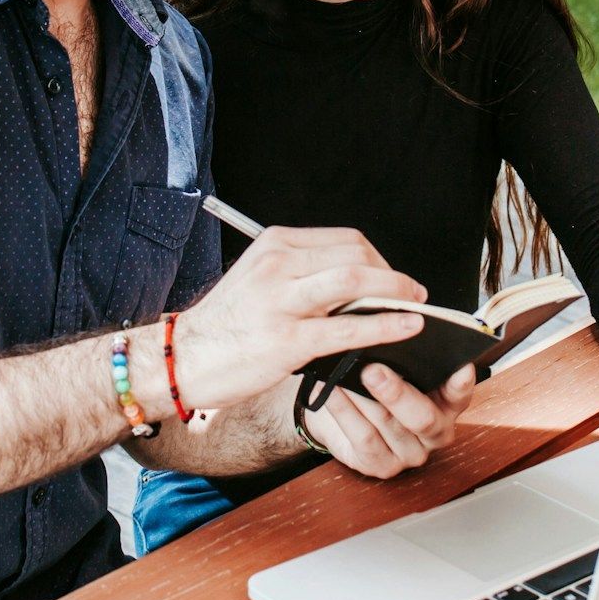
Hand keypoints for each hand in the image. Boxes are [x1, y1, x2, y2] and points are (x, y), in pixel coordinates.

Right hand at [173, 227, 425, 408]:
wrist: (181, 360)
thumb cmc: (225, 325)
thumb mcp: (260, 280)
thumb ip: (302, 275)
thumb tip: (356, 286)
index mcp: (275, 245)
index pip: (345, 240)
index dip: (379, 258)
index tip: (392, 278)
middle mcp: (279, 265)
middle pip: (357, 254)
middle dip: (392, 274)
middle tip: (412, 293)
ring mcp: (282, 301)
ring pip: (356, 281)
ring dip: (396, 290)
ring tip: (417, 303)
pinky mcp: (287, 339)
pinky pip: (349, 327)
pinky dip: (386, 324)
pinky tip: (407, 326)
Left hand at [304, 363, 476, 479]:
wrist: (346, 415)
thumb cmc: (377, 383)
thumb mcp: (398, 365)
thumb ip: (407, 351)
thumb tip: (404, 316)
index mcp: (448, 402)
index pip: (460, 392)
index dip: (460, 383)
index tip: (458, 368)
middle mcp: (436, 430)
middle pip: (422, 417)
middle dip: (396, 393)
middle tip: (372, 371)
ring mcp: (411, 452)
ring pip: (386, 424)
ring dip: (361, 397)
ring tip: (341, 374)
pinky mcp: (384, 465)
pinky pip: (363, 437)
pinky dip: (343, 411)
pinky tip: (328, 392)